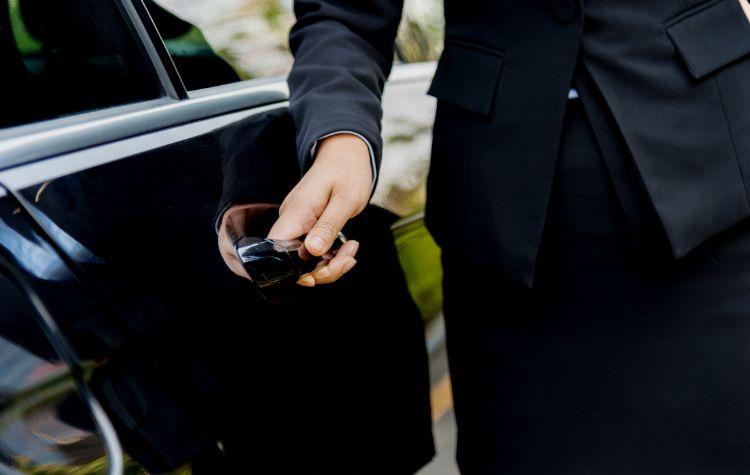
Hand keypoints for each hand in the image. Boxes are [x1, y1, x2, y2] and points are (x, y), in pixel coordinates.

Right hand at [217, 134, 371, 285]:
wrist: (346, 152)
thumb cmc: (347, 171)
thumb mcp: (345, 200)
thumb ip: (328, 226)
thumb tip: (313, 251)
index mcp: (296, 213)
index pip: (278, 250)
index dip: (294, 271)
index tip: (319, 275)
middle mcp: (292, 221)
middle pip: (294, 262)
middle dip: (323, 270)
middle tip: (349, 259)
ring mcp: (299, 224)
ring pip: (306, 259)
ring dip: (331, 264)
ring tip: (352, 250)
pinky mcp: (307, 227)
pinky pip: (314, 251)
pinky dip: (331, 256)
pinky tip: (347, 247)